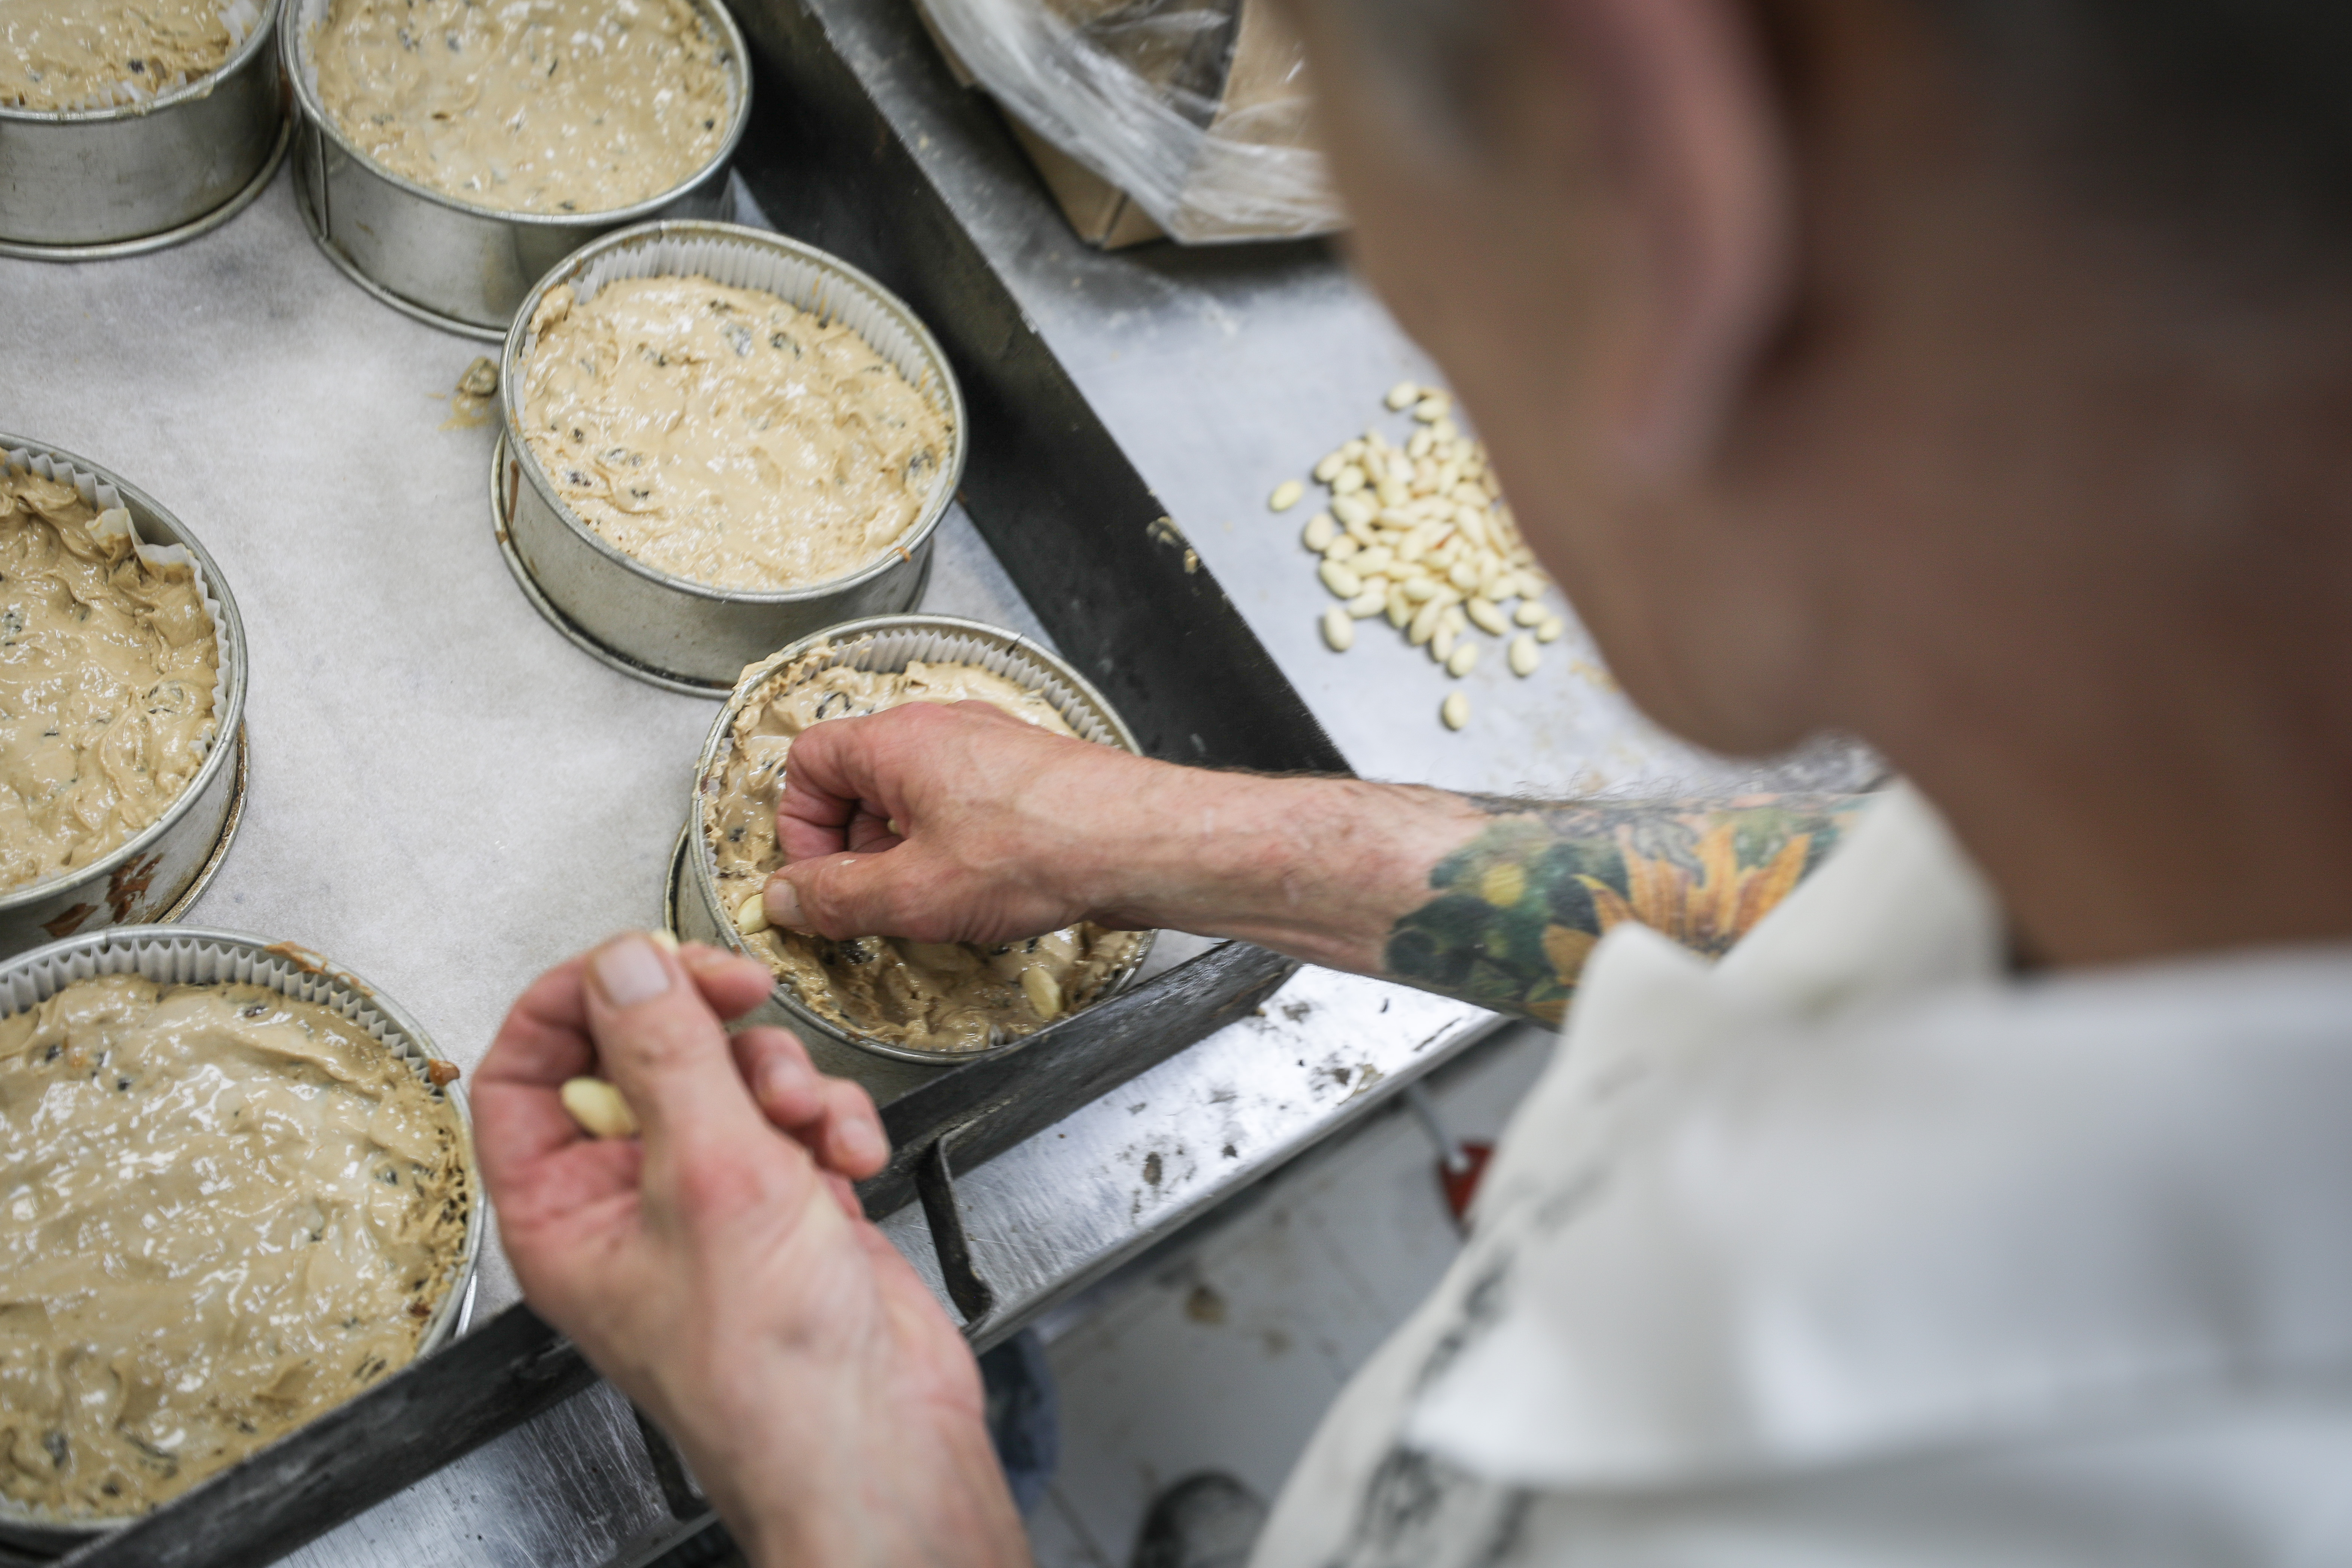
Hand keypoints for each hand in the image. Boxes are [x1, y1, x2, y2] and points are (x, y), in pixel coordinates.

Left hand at [474, 934, 1028, 1567]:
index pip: (525, 1068)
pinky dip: (831, 1123)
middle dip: (703, 1025)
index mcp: (563, 1206)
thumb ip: (666, 1053)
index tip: (640, 960)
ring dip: (782, 1079)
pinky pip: (796, 1119)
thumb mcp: (708, 1173)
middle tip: (742, 994)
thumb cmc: (770, 1366)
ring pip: (729, 1077)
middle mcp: (627, 1198)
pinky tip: (851, 1161)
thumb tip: (621, 965)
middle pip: (639, 1055)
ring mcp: (709, 1201)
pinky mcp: (785, 1204)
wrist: (876, 1438)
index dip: (575, 1001)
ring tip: (806, 1120)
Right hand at [765, 699, 1157, 941]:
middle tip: (871, 901)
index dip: (800, 825)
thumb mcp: (914, 892)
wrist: (1141, 842)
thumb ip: (837, 898)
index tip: (816, 878)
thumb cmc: (1042, 847)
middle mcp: (941, 731)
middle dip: (853, 847)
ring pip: (911, 799)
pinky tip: (975, 890)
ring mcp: (986, 750)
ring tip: (927, 900)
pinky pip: (959, 808)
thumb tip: (785, 900)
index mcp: (898, 740)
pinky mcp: (1022, 778)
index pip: (809, 761)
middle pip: (858, 781)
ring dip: (902, 853)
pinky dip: (950, 849)